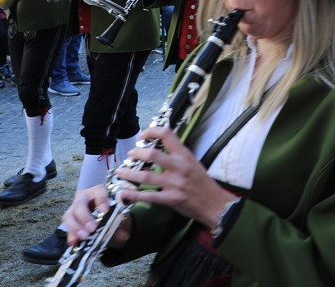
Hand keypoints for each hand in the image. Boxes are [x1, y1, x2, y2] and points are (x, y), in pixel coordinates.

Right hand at [62, 184, 131, 248]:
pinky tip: (74, 242)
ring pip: (69, 215)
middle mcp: (84, 198)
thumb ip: (120, 223)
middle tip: (92, 228)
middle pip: (80, 204)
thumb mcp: (118, 215)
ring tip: (84, 236)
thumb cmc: (112, 213)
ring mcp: (74, 208)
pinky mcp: (69, 220)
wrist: (107, 221)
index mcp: (99, 192)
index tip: (105, 211)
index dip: (101, 200)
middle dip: (85, 217)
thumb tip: (124, 236)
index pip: (99, 191)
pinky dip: (71, 235)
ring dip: (76, 227)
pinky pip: (67, 227)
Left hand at [115, 126, 236, 226]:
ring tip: (120, 172)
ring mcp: (175, 183)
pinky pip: (148, 196)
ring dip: (129, 173)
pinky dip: (134, 194)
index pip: (167, 134)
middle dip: (136, 154)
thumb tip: (157, 148)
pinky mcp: (171, 199)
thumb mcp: (192, 162)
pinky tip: (124, 193)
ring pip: (146, 176)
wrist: (214, 203)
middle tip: (130, 155)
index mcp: (185, 155)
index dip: (152, 131)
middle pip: (152, 155)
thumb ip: (176, 155)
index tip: (142, 136)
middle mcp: (179, 167)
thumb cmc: (201, 182)